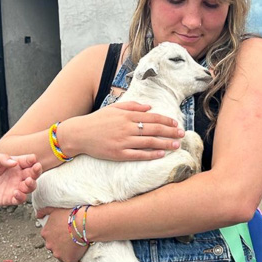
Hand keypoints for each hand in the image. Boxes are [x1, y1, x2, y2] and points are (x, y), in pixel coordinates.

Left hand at [0, 154, 41, 208]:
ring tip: (27, 182)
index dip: (32, 160)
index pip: (27, 161)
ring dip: (32, 184)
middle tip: (36, 168)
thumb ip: (2, 159)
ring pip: (30, 186)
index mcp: (15, 164)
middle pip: (33, 173)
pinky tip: (16, 192)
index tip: (32, 159)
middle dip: (37, 171)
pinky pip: (21, 199)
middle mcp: (17, 176)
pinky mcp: (11, 198)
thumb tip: (14, 162)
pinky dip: (21, 196)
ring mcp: (15, 187)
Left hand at [37, 207, 88, 261]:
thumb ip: (44, 211)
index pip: (49, 238)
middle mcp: (49, 245)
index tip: (65, 233)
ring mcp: (58, 253)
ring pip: (62, 256)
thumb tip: (37, 215)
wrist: (83, 223)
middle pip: (54, 247)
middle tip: (71, 239)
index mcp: (45, 233)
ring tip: (77, 246)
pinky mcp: (68, 260)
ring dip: (68, 253)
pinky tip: (79, 257)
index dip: (58, 236)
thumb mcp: (54, 209)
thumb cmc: (70, 215)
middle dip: (61, 245)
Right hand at [63, 101, 184, 161]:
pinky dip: (151, 154)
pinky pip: (139, 154)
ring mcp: (123, 141)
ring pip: (149, 142)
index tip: (176, 123)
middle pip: (154, 129)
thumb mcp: (114, 108)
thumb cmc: (97, 121)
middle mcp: (126, 127)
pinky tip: (162, 154)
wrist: (79, 134)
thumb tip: (150, 107)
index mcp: (126, 115)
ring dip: (165, 143)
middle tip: (182, 134)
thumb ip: (132, 106)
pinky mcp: (118, 154)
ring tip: (177, 145)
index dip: (166, 120)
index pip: (152, 117)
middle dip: (170, 131)